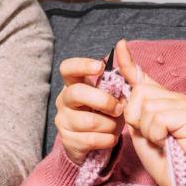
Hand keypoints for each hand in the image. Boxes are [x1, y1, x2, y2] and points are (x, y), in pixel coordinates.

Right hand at [55, 49, 125, 165]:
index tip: (99, 67)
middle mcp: (64, 100)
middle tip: (119, 108)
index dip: (82, 65)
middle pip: (77, 93)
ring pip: (88, 121)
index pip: (67, 68)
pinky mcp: (68, 141)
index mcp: (74, 84)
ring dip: (109, 125)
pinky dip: (107, 140)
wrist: (98, 142)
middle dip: (103, 100)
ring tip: (115, 126)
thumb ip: (121, 71)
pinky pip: (91, 140)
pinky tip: (110, 138)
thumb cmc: (106, 112)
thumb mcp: (115, 93)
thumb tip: (122, 43)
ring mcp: (63, 120)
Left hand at [116, 40, 185, 185]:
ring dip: (147, 130)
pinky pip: (158, 117)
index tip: (119, 44)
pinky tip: (168, 141)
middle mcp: (175, 97)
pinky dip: (157, 133)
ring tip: (161, 141)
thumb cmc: (162, 159)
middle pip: (138, 93)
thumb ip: (134, 107)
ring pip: (147, 106)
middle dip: (136, 118)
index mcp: (162, 99)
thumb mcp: (140, 130)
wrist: (182, 183)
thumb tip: (125, 83)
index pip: (141, 76)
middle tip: (151, 136)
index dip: (128, 62)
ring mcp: (185, 104)